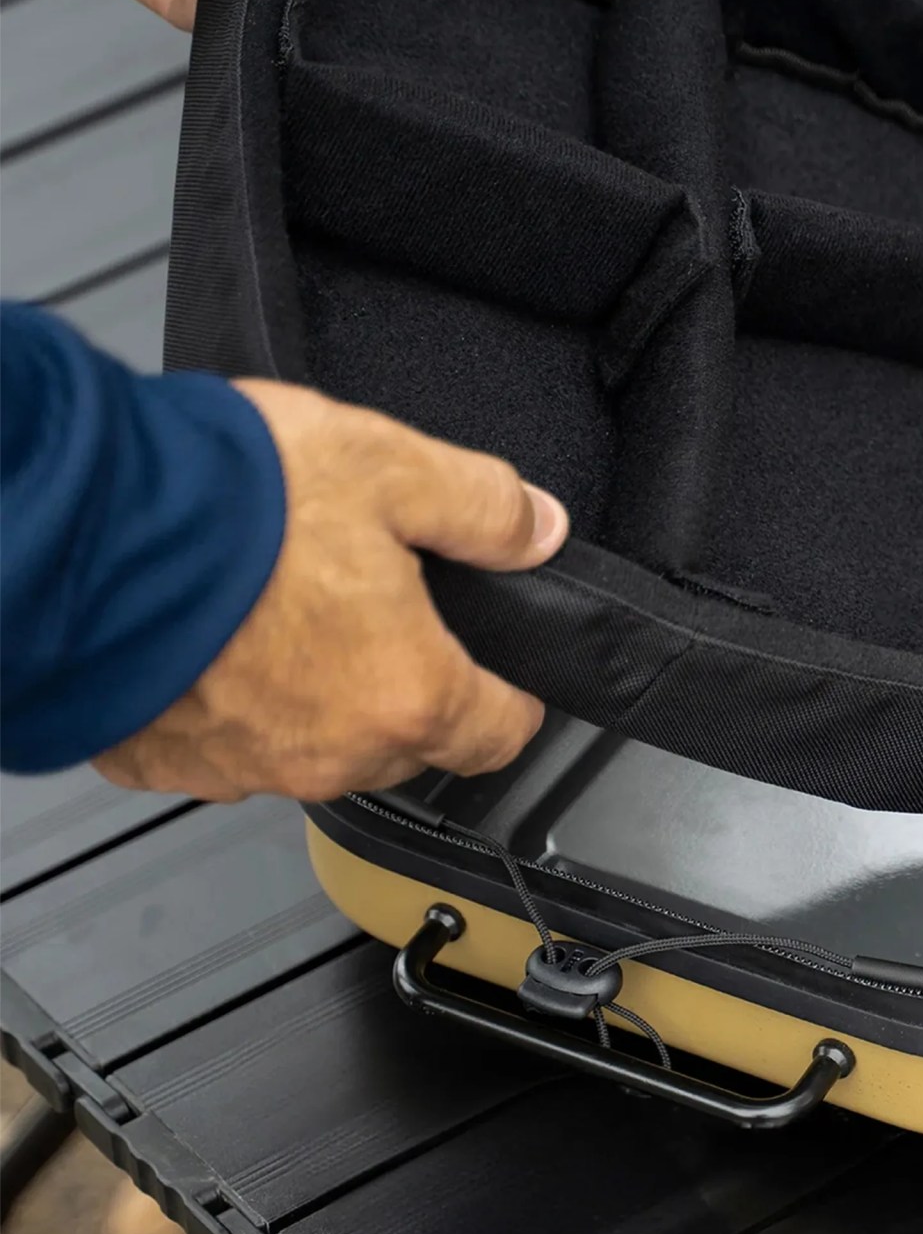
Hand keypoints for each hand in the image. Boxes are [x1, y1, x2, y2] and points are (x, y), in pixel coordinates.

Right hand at [93, 379, 568, 802]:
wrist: (75, 529)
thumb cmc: (226, 503)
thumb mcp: (389, 467)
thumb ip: (480, 506)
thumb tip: (535, 527)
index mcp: (404, 693)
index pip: (497, 734)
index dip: (513, 702)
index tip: (509, 681)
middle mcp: (326, 751)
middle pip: (403, 742)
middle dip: (407, 685)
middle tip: (383, 608)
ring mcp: (237, 766)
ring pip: (310, 748)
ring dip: (314, 695)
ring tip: (287, 607)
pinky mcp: (155, 759)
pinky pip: (217, 743)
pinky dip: (226, 701)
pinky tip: (212, 635)